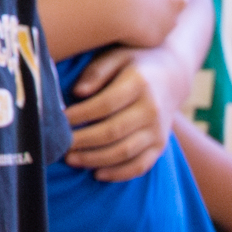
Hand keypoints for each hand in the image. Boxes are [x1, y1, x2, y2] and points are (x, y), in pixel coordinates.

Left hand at [65, 44, 184, 181]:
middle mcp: (152, 110)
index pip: (105, 104)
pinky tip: (97, 174)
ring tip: (71, 159)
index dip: (80, 114)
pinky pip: (140, 165)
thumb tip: (78, 92)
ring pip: (125, 152)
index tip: (59, 119)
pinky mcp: (160, 146)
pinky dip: (119, 173)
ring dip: (95, 159)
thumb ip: (96, 71)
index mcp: (139, 84)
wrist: (171, 75)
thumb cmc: (133, 64)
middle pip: (113, 131)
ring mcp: (158, 131)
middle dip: (83, 141)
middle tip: (59, 146)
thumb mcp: (116, 57)